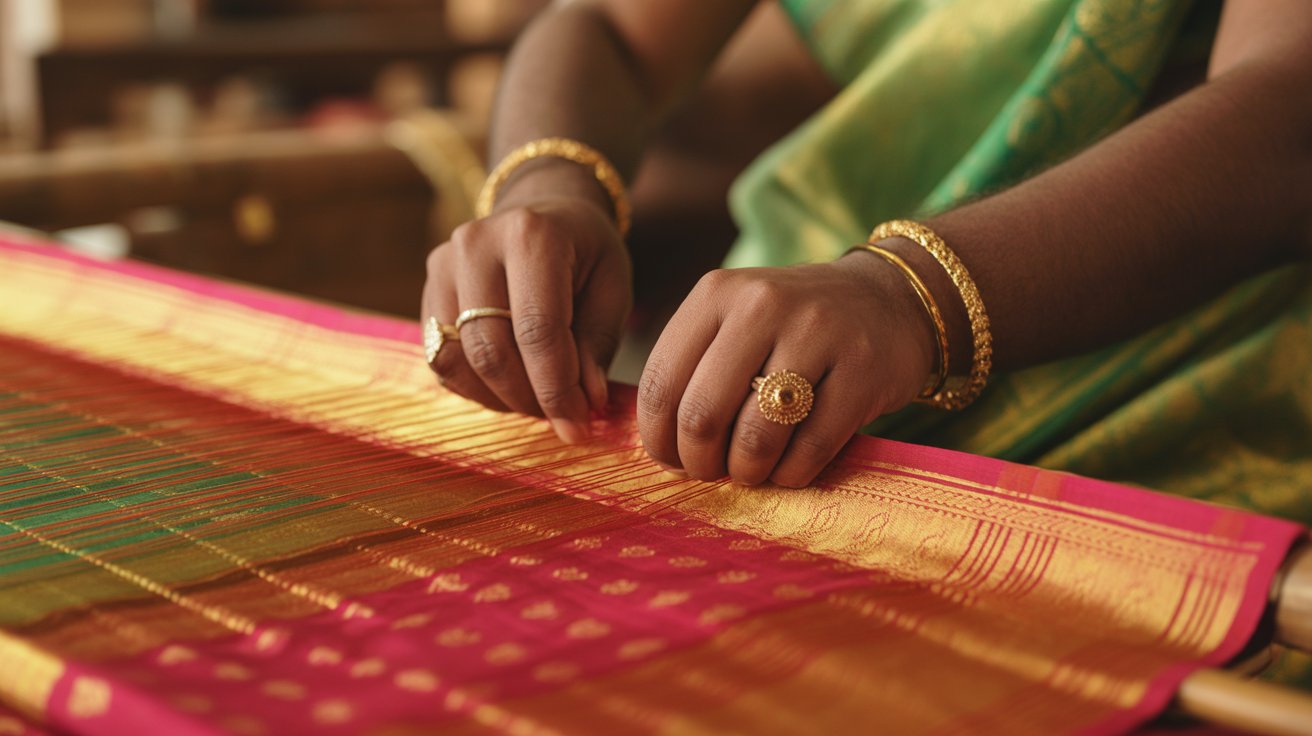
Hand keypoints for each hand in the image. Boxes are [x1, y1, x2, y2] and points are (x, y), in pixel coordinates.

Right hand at [422, 196, 631, 441]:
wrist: (541, 213)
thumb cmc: (585, 255)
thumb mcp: (612, 289)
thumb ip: (597, 344)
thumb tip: (586, 402)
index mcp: (531, 235)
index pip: (537, 330)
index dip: (556, 390)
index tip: (578, 427)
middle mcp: (476, 243)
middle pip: (489, 349)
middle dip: (527, 398)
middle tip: (560, 418)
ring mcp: (442, 264)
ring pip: (456, 359)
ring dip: (498, 398)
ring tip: (536, 401)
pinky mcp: (427, 287)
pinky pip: (439, 357)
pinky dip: (474, 387)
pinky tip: (508, 386)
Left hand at [636, 253, 935, 486]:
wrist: (888, 299)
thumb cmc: (792, 327)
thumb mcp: (735, 320)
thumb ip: (693, 368)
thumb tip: (660, 447)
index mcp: (717, 293)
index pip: (660, 382)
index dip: (657, 438)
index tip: (671, 459)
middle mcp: (763, 304)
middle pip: (703, 414)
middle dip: (699, 461)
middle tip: (712, 471)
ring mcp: (818, 333)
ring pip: (756, 436)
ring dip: (747, 471)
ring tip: (752, 470)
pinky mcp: (862, 370)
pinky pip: (811, 447)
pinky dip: (792, 473)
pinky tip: (790, 468)